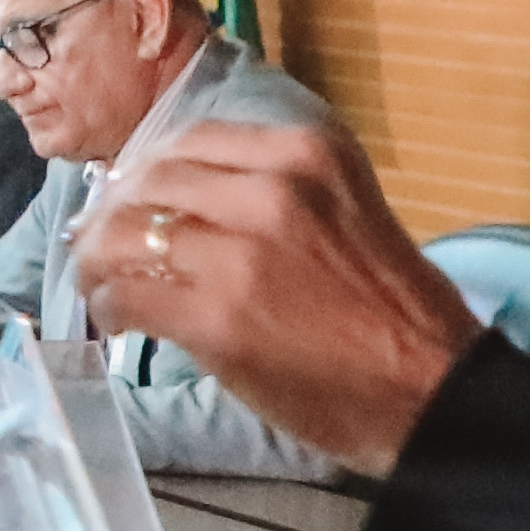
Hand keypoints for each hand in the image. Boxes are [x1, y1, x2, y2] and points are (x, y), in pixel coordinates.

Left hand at [66, 117, 492, 471]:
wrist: (432, 387)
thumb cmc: (390, 310)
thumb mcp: (340, 211)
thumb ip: (268, 194)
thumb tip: (172, 202)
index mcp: (306, 152)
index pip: (191, 143)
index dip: (147, 173)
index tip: (129, 199)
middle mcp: (273, 187)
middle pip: (150, 182)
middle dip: (112, 215)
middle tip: (98, 245)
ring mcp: (241, 251)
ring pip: (126, 235)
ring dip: (97, 260)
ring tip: (98, 283)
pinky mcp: (218, 316)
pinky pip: (129, 295)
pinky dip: (108, 304)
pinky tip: (115, 318)